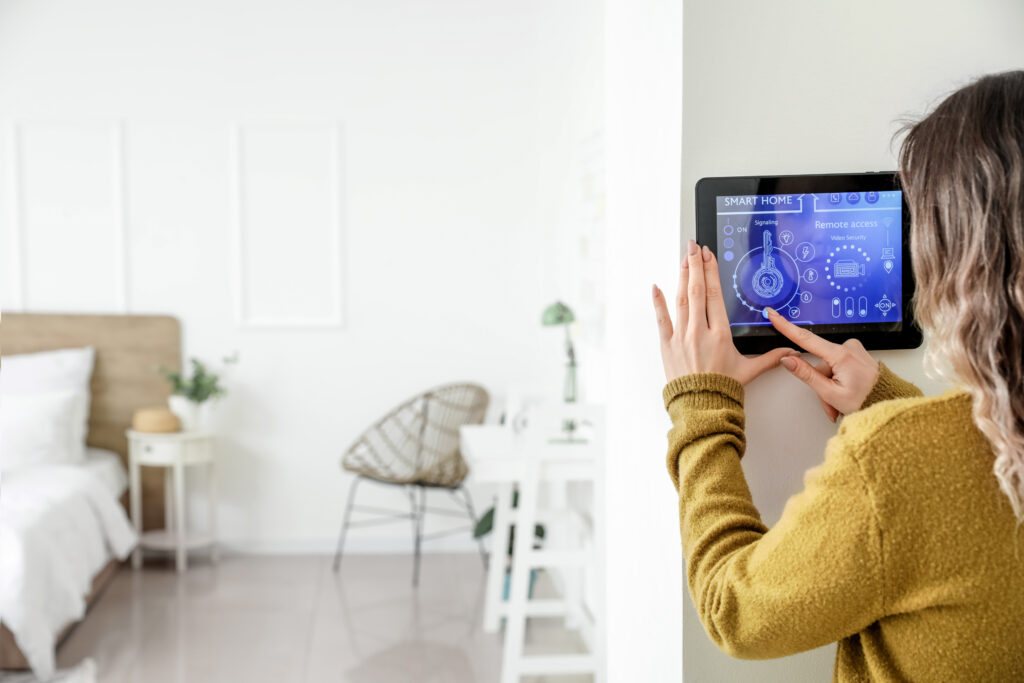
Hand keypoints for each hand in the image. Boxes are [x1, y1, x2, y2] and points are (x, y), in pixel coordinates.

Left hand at [652, 240, 793, 384]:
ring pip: (680, 300)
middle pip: (696, 290)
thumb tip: (791, 351)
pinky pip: (661, 320)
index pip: (714, 294)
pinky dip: (658, 302)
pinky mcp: (667, 345)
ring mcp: (681, 337)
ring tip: (683, 258)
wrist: (700, 407)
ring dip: (681, 276)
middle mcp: (699, 331)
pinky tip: (656, 286)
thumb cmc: (723, 389)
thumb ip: (770, 357)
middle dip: (695, 265)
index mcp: (720, 334)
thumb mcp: (749, 370)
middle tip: (693, 246)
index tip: (708, 255)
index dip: (711, 271)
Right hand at [766, 307, 878, 419]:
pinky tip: (846, 391)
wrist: (888, 403)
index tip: (774, 314)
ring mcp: (854, 350)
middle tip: (831, 403)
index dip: (786, 326)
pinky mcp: (857, 354)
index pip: (805, 338)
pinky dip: (839, 380)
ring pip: (829, 367)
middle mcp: (849, 347)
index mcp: (841, 355)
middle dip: (821, 384)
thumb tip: (788, 360)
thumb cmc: (866, 401)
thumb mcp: (831, 393)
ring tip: (841, 402)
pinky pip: (839, 365)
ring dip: (831, 385)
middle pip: (820, 364)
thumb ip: (806, 374)